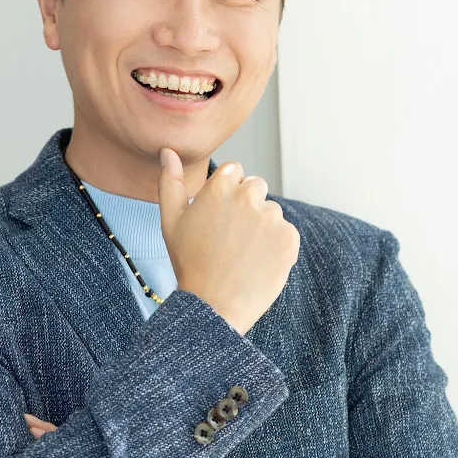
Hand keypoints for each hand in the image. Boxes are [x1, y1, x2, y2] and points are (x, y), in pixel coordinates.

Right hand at [157, 148, 299, 336]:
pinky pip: (286, 233)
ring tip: (242, 253)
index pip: (235, 170)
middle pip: (256, 187)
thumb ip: (169, 182)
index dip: (227, 192)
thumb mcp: (171, 221)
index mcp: (219, 186)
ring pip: (271, 212)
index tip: (219, 216)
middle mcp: (248, 196)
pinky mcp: (289, 238)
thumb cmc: (189, 262)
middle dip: (247, 205)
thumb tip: (168, 152)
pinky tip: (257, 262)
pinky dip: (276, 246)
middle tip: (231, 236)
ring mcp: (271, 217)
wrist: (213, 306)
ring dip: (261, 227)